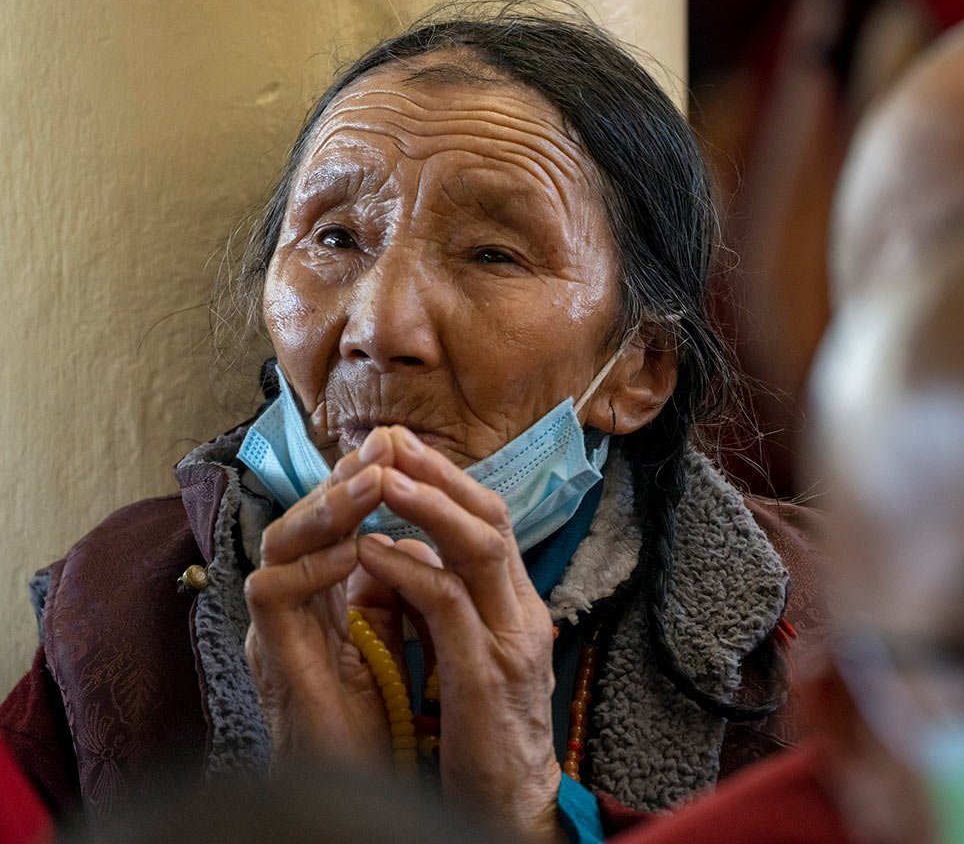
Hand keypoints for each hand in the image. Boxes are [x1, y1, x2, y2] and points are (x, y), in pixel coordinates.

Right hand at [244, 441, 399, 764]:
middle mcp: (294, 604)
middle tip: (385, 444)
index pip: (339, 521)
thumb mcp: (396, 638)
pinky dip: (312, 568)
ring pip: (279, 543)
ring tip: (373, 480)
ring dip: (328, 507)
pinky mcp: (271, 659)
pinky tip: (353, 550)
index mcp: (325, 596)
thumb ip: (398, 590)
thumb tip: (419, 538)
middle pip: (305, 519)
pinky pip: (273, 594)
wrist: (354, 794)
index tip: (405, 445)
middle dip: (343, 477)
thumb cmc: (376, 723)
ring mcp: (277, 630)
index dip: (366, 481)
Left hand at [354, 426, 563, 843]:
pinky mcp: (486, 675)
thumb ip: (441, 609)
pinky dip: (410, 570)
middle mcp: (523, 613)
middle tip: (393, 440)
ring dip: (426, 506)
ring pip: (478, 547)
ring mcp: (510, 641)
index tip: (404, 448)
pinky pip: (448, 605)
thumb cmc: (484, 737)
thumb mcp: (465, 658)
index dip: (448, 480)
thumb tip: (400, 559)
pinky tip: (374, 551)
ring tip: (380, 478)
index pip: (490, 523)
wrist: (513, 806)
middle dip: (440, 474)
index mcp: (517, 608)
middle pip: (492, 519)